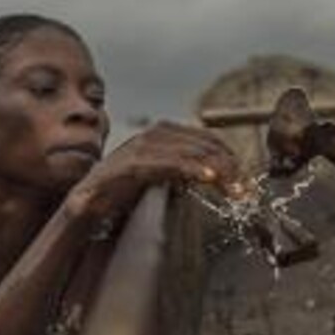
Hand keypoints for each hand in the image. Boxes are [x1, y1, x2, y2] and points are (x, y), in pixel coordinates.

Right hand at [62, 121, 241, 225]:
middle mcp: (155, 134)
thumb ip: (183, 170)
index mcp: (165, 133)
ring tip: (234, 189)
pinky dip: (190, 170)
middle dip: (230, 168)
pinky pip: (168, 164)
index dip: (231, 159)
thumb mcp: (161, 176)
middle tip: (246, 190)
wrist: (87, 201)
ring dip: (217, 171)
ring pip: (191, 153)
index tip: (247, 181)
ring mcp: (143, 146)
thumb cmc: (124, 191)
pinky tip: (207, 179)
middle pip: (205, 145)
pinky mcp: (132, 164)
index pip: (209, 140)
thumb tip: (214, 175)